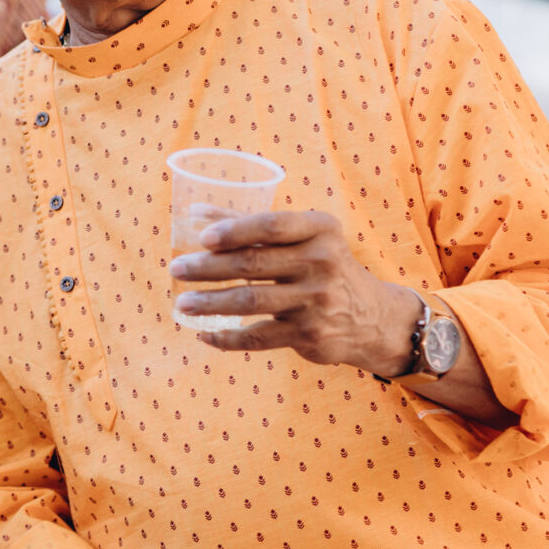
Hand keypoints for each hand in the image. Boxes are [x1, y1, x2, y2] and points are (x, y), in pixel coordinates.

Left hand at [168, 209, 421, 374]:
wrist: (372, 316)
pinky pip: (258, 337)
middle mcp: (322, 263)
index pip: (272, 225)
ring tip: (181, 303)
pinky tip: (204, 334)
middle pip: (253, 264)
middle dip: (208, 268)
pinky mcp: (309, 335)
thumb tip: (194, 210)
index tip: (202, 238)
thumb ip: (251, 224)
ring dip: (210, 303)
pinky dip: (227, 337)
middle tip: (176, 269)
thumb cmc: (322, 265)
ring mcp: (316, 301)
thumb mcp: (303, 237)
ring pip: (251, 301)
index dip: (235, 230)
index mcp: (321, 230)